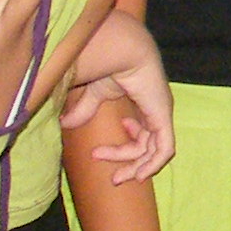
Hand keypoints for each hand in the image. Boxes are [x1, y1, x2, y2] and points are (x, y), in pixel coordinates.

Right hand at [63, 43, 176, 180]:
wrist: (120, 51)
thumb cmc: (110, 65)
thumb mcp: (94, 94)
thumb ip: (83, 110)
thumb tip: (64, 124)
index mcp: (144, 106)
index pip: (140, 136)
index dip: (123, 150)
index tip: (97, 154)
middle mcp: (156, 112)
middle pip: (147, 147)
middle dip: (128, 164)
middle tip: (113, 179)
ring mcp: (162, 115)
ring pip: (153, 152)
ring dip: (135, 167)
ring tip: (116, 176)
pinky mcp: (163, 116)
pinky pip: (165, 149)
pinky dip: (154, 164)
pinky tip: (139, 174)